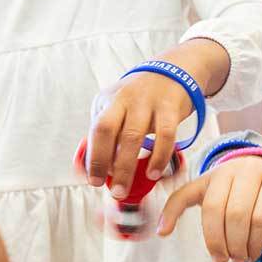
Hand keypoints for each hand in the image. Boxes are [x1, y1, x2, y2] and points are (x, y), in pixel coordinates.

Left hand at [86, 38, 229, 198]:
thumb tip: (87, 167)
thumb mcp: (118, 107)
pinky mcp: (170, 107)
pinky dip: (159, 157)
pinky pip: (165, 136)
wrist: (175, 71)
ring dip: (129, 166)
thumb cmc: (142, 98)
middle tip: (111, 189)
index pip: (96, 130)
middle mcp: (125, 99)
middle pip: (109, 131)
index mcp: (109, 101)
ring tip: (128, 188)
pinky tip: (154, 173)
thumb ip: (105, 135)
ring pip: (134, 136)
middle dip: (107, 164)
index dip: (93, 157)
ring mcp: (148, 102)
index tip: (93, 180)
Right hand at [157, 156, 261, 261]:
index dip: (254, 244)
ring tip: (222, 256)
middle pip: (235, 214)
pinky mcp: (203, 178)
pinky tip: (164, 231)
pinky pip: (182, 195)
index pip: (260, 218)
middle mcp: (250, 170)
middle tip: (237, 259)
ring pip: (212, 209)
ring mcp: (224, 171)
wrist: (259, 173)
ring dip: (215, 241)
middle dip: (234, 245)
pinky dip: (171, 213)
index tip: (253, 258)